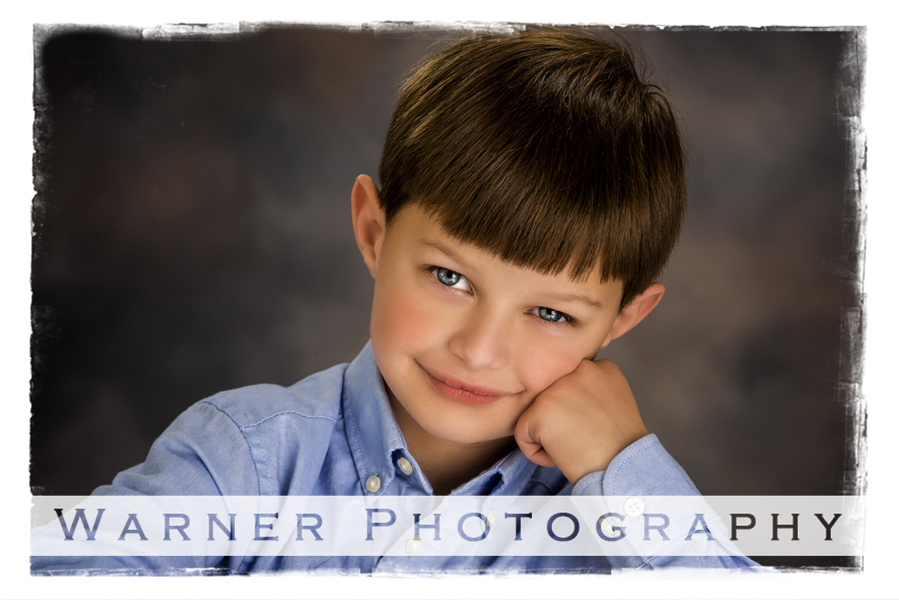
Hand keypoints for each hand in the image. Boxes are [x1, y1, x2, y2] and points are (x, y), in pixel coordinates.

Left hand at [513, 358, 648, 484]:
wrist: (622, 472)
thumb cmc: (619, 448)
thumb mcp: (614, 404)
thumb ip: (590, 391)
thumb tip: (562, 398)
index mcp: (601, 367)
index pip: (570, 385)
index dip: (578, 412)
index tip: (593, 427)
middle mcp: (580, 369)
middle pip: (552, 397)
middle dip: (562, 421)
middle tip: (585, 438)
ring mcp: (558, 387)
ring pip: (536, 413)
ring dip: (550, 435)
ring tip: (576, 446)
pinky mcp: (540, 408)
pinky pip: (523, 433)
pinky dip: (537, 452)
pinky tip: (561, 456)